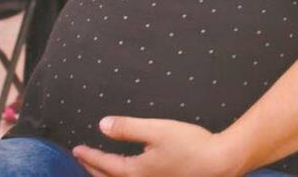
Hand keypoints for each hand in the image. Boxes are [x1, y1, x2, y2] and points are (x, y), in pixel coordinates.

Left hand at [73, 117, 237, 176]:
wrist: (220, 163)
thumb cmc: (190, 145)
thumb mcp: (157, 130)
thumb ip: (128, 127)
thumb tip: (102, 125)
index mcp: (134, 171)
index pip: (104, 164)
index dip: (89, 156)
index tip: (77, 150)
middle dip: (94, 169)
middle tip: (83, 160)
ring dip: (107, 176)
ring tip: (101, 169)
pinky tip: (132, 171)